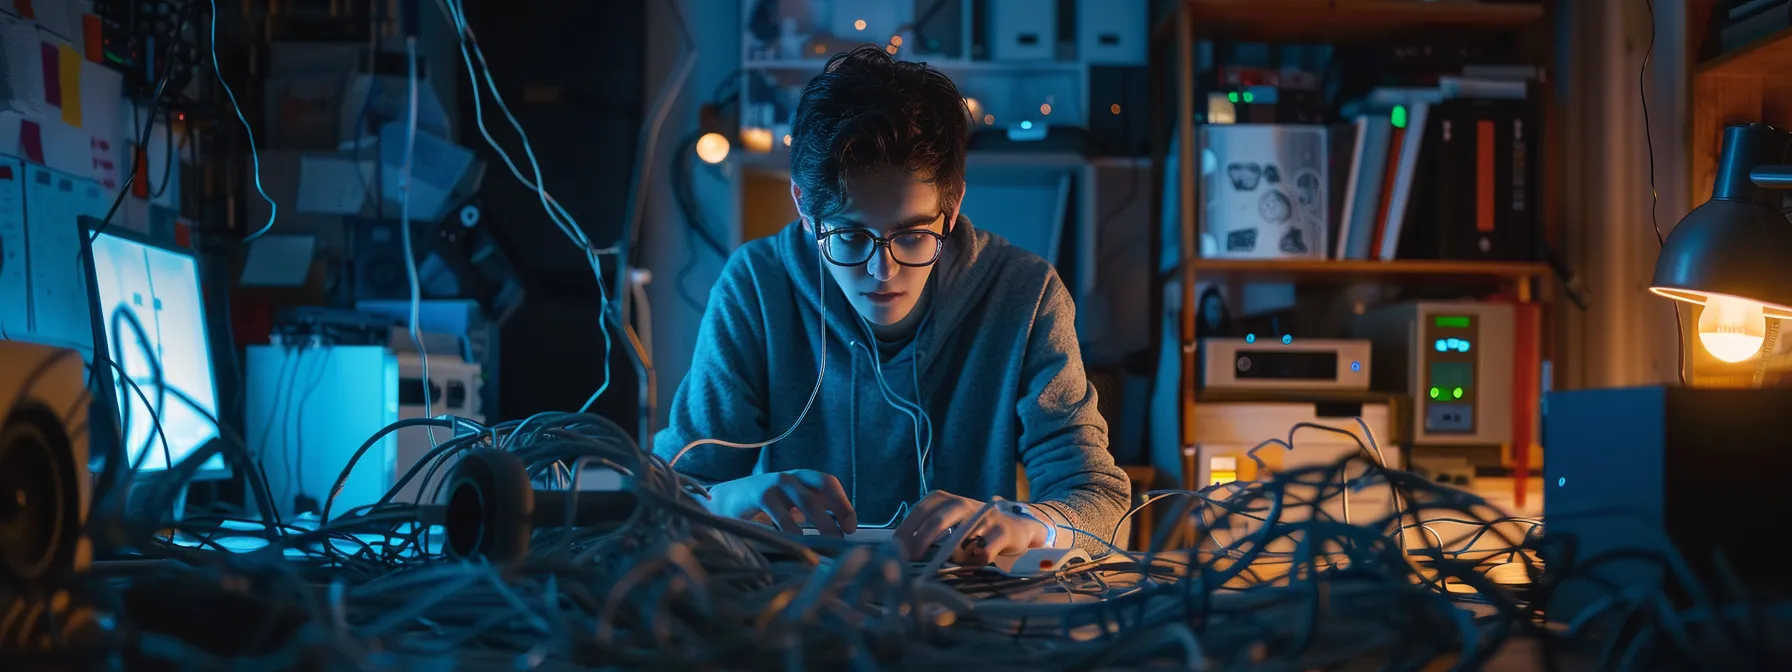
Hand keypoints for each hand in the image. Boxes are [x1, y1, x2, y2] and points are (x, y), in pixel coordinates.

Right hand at [703, 470, 857, 536]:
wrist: (727, 499)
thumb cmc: (767, 505)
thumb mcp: (793, 506)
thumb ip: (814, 513)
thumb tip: (839, 535)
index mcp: (804, 478)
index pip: (830, 484)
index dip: (843, 504)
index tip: (851, 528)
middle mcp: (792, 477)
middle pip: (821, 492)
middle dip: (835, 516)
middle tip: (842, 539)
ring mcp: (776, 484)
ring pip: (806, 502)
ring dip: (820, 524)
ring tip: (826, 545)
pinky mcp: (760, 495)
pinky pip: (781, 514)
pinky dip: (792, 531)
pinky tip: (797, 544)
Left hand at [893, 491, 1049, 564]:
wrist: (1016, 527)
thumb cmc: (973, 530)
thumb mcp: (950, 525)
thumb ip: (928, 533)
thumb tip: (899, 551)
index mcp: (946, 500)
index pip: (922, 509)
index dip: (907, 528)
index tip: (895, 547)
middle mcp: (964, 504)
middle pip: (940, 518)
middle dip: (922, 538)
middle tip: (910, 557)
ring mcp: (985, 516)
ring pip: (962, 538)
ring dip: (955, 555)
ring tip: (957, 561)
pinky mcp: (1003, 530)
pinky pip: (984, 551)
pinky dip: (977, 561)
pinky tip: (978, 561)